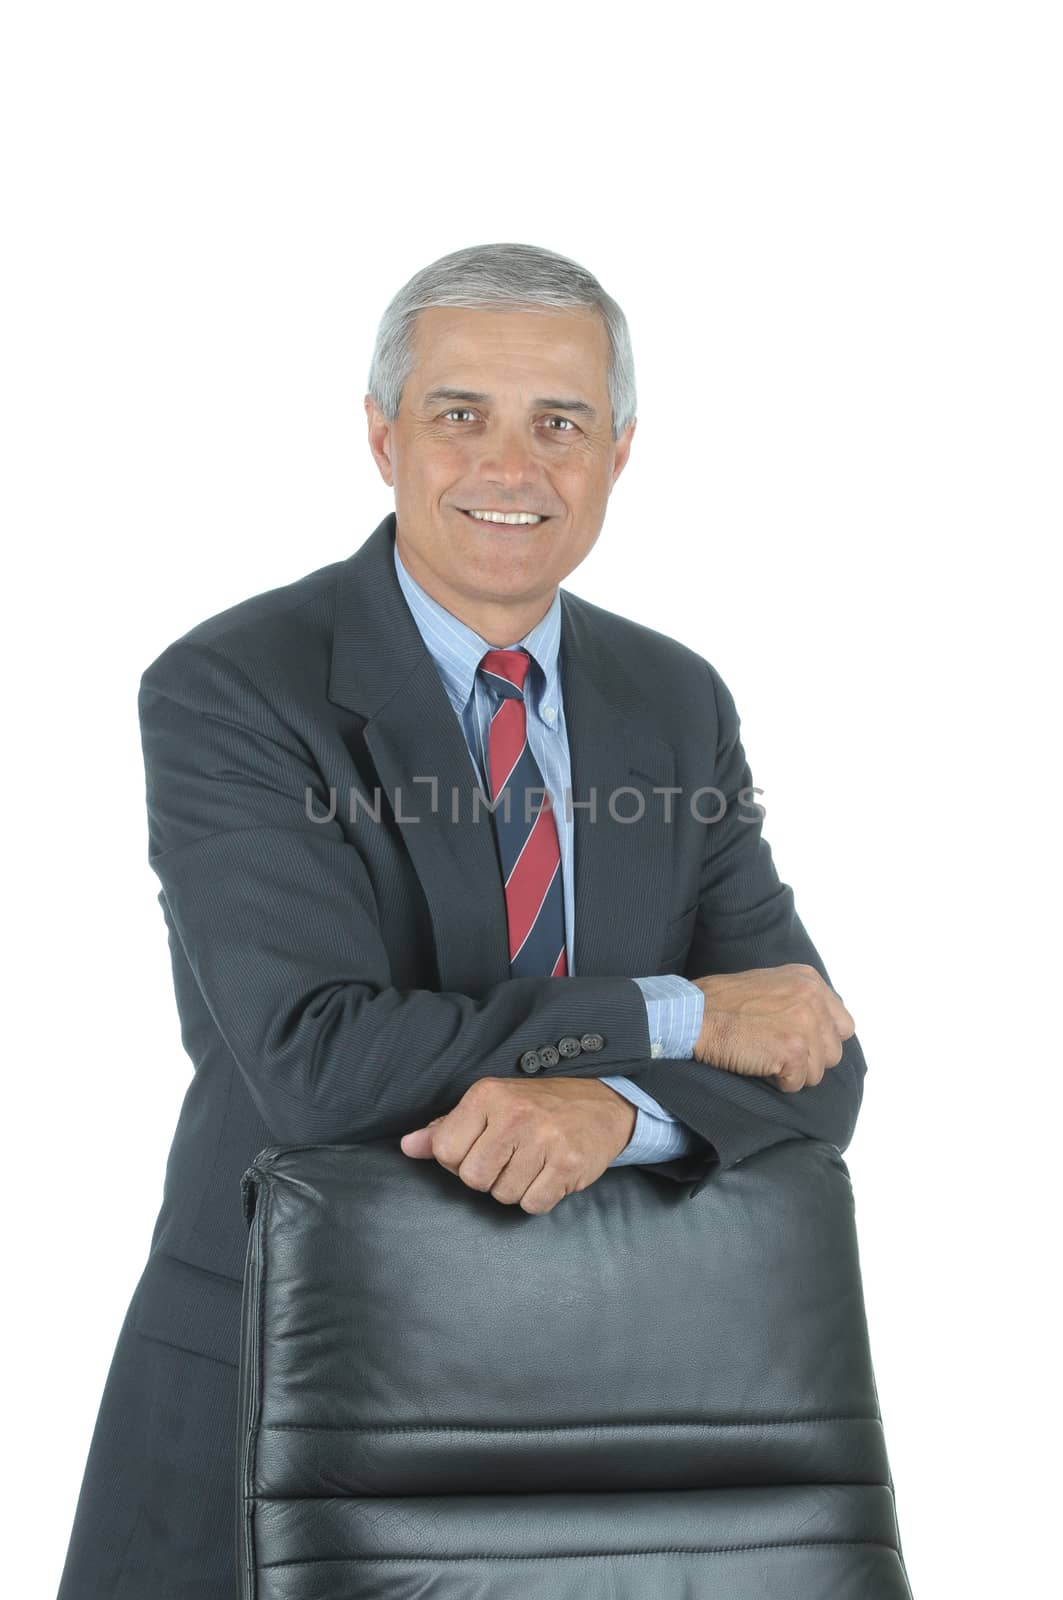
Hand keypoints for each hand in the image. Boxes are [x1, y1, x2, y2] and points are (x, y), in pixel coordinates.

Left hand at [399, 1076, 636, 1213]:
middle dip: (487, 1177)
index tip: (481, 1147)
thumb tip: (407, 1147)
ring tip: (531, 1162)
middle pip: (473, 1178)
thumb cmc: (536, 1107)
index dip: (459, 1159)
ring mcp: (544, 1139)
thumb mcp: (489, 1105)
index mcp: (487, 1095)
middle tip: (509, 1157)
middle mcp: (514, 1114)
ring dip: (514, 1187)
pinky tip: (548, 1173)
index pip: (444, 1149)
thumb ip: (447, 1127)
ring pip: (502, 1195)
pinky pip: (533, 1205)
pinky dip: (538, 1196)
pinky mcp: (568, 1164)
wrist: (600, 1105)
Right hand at [691, 963, 854, 1091]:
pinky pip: (796, 1084)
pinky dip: (776, 1082)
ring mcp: (805, 1024)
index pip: (842, 1025)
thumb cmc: (720, 1003)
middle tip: (772, 1048)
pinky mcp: (794, 1050)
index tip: (794, 1040)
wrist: (692, 1016)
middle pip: (833, 1052)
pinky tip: (755, 1062)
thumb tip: (823, 1028)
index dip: (819, 1040)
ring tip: (762, 1053)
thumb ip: (799, 999)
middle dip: (806, 1059)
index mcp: (809, 980)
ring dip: (791, 1072)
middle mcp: (812, 998)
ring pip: (817, 1073)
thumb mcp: (769, 984)